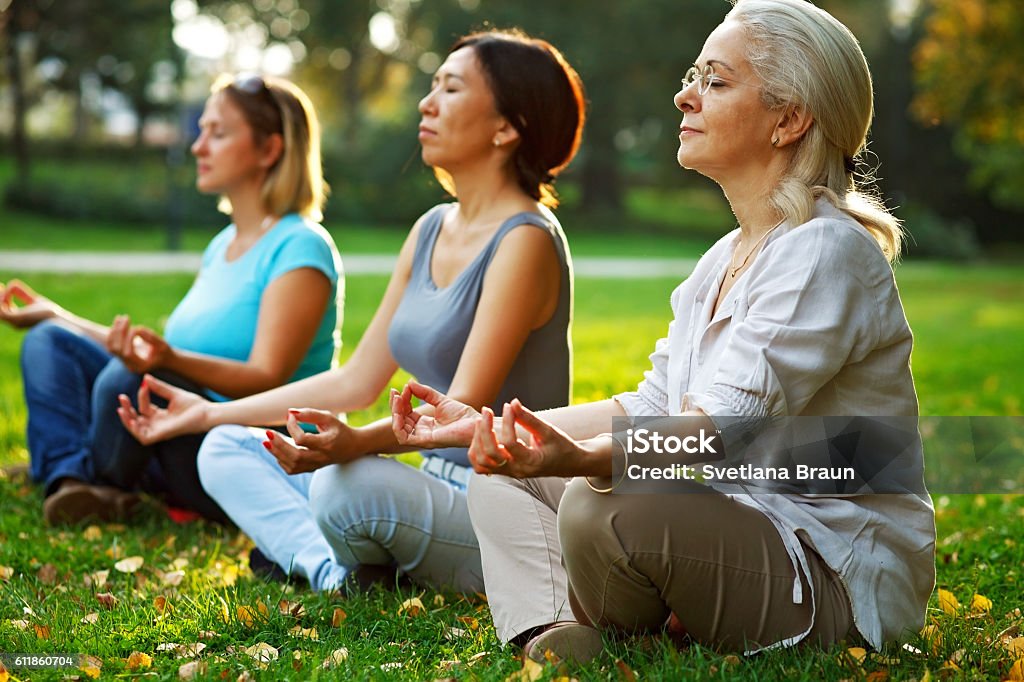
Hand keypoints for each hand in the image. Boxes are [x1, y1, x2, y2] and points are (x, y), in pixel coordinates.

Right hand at [0, 279, 60, 328]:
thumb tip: (13, 284)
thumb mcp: (35, 300)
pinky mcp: (15, 319)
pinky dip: (2, 299)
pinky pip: (1, 310)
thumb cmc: (50, 313)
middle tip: (1, 286)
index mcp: (18, 319)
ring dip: (0, 297)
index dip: (2, 298)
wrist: (58, 320)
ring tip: (3, 288)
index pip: (4, 310)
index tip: (2, 287)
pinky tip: (7, 292)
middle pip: (0, 310)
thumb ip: (24, 294)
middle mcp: (14, 323)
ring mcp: (14, 322)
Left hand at [106, 315, 170, 372]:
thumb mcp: (162, 345)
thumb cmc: (165, 352)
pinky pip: (111, 344)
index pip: (128, 353)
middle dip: (120, 332)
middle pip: (116, 349)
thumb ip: (150, 337)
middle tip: (126, 317)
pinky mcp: (121, 355)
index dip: (129, 339)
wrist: (164, 360)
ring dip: (114, 331)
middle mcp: (129, 365)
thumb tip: (135, 329)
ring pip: (111, 347)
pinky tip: (118, 321)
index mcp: (140, 366)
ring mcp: (123, 361)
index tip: (136, 328)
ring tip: (120, 317)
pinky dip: (112, 333)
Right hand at [116, 374, 209, 444]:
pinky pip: (144, 437)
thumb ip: (159, 388)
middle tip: (121, 397)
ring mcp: (160, 430)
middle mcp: (158, 424)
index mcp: (161, 416)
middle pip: (136, 419)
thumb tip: (145, 378)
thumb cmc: (195, 405)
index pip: (145, 407)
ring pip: (137, 429)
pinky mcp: (162, 435)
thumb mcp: (173, 394)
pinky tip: (131, 419)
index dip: (142, 396)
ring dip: (127, 419)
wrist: (207, 412)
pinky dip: (135, 430)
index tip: (145, 383)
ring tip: (121, 408)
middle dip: (127, 409)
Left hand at [263, 408, 357, 473]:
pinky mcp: (311, 469)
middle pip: (295, 456)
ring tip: (266, 441)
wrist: (352, 447)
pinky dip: (282, 460)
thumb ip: (309, 414)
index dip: (292, 427)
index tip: (291, 417)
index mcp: (327, 443)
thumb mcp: (328, 417)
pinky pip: (292, 469)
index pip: (303, 439)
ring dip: (276, 453)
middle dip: (278, 445)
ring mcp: (316, 465)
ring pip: (292, 465)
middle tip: (267, 433)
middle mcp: (321, 457)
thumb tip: (289, 412)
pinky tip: (278, 450)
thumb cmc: (338, 429)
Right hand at [390, 381, 479, 448]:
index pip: (406, 414)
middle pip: (400, 421)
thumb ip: (425, 393)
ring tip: (397, 398)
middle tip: (395, 392)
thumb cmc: (463, 415)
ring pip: (399, 429)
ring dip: (395, 413)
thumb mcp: (440, 400)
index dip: (402, 401)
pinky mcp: (427, 441)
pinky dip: (398, 424)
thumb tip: (409, 383)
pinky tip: (399, 411)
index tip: (404, 387)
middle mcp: (422, 433)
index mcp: (425, 425)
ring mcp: (424, 438)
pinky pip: (405, 438)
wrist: (476, 423)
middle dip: (395, 406)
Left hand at [469, 399, 585, 477]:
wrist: (567, 464)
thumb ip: (529, 418)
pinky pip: (482, 466)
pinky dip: (476, 451)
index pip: (510, 443)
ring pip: (481, 462)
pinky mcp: (504, 470)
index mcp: (531, 462)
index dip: (507, 422)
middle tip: (487, 410)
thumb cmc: (561, 447)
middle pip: (489, 454)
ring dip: (477, 441)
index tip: (508, 405)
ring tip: (482, 422)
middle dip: (484, 430)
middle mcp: (517, 470)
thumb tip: (513, 402)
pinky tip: (482, 435)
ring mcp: (509, 472)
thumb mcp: (548, 431)